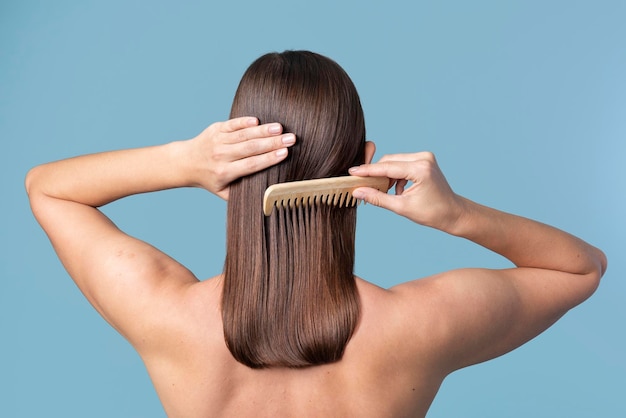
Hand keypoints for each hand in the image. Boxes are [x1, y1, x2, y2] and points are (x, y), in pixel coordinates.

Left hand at [188, 117, 295, 198]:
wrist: (185, 163)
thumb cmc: (209, 179)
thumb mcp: (223, 192)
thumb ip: (241, 193)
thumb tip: (265, 197)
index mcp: (225, 172)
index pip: (251, 164)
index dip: (269, 158)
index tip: (285, 153)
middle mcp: (221, 155)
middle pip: (251, 148)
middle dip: (273, 142)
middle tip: (291, 138)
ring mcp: (218, 140)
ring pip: (244, 134)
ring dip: (263, 130)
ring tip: (280, 128)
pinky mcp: (216, 129)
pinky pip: (233, 124)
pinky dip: (245, 122)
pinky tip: (258, 121)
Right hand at [349, 152, 464, 231]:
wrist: (453, 213)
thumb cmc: (432, 213)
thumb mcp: (402, 207)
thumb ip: (378, 198)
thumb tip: (358, 191)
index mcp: (420, 169)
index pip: (387, 167)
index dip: (367, 171)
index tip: (352, 172)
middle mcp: (423, 158)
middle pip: (389, 161)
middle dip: (376, 174)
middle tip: (363, 186)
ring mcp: (425, 157)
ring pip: (394, 162)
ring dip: (386, 176)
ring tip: (385, 192)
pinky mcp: (424, 160)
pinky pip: (402, 164)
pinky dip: (395, 176)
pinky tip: (397, 190)